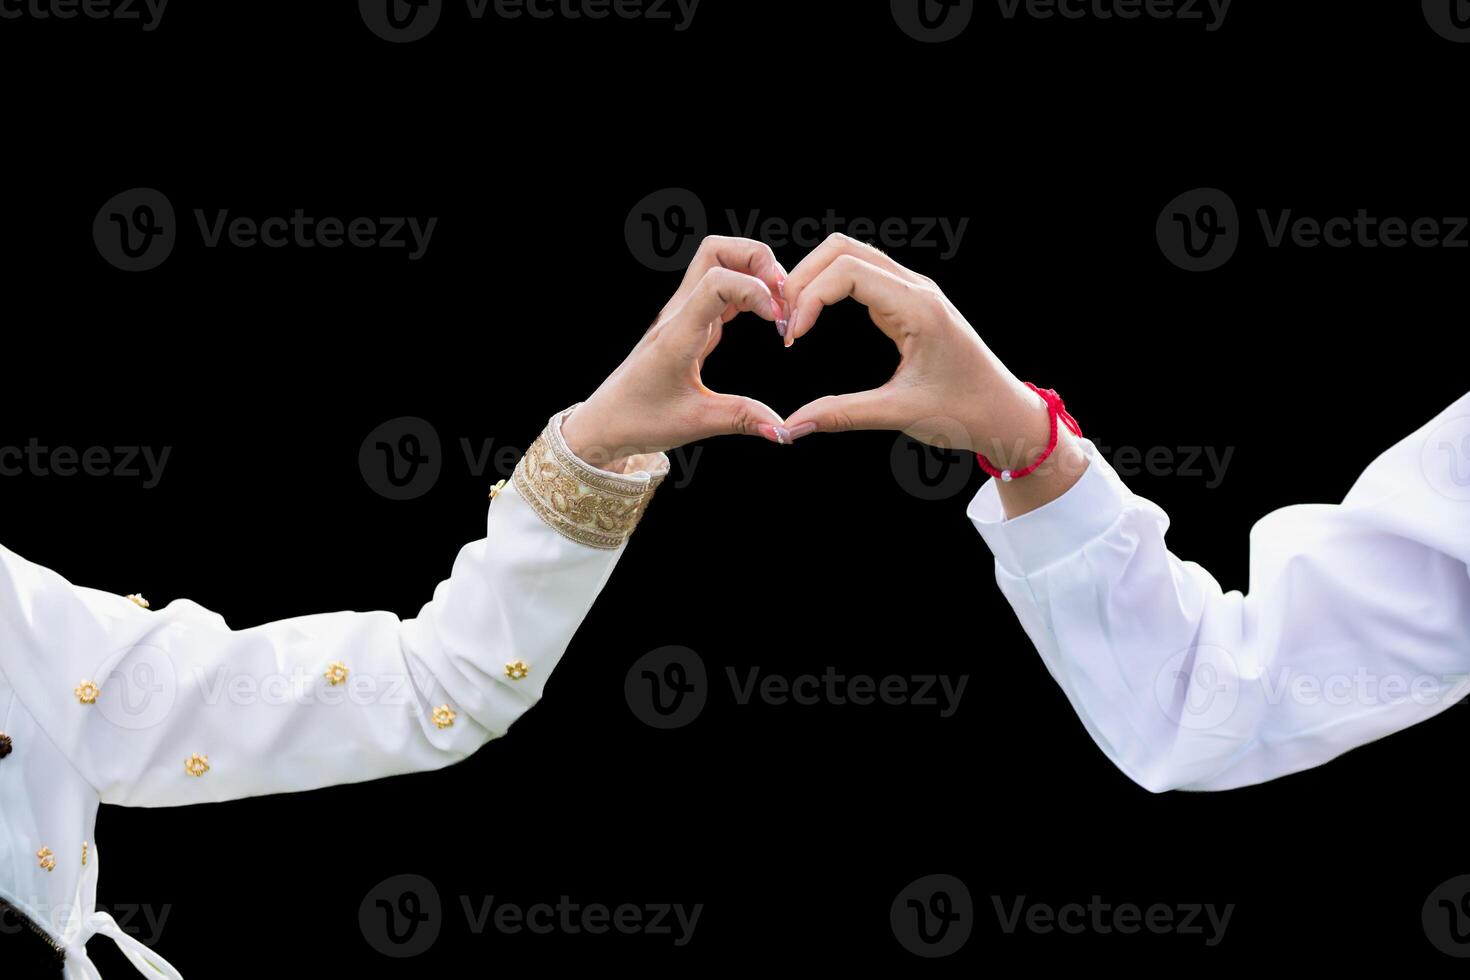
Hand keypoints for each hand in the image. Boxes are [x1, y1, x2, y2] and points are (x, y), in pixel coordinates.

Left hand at [561, 236, 791, 470]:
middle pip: (717, 250)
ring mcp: (682, 314)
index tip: (778, 321)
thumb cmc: (640, 419)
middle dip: (758, 260)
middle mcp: (678, 314)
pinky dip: (747, 291)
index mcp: (677, 335)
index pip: (718, 281)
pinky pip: (720, 288)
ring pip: (718, 262)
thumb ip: (742, 419)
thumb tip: (784, 429)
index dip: (756, 289)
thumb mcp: (695, 423)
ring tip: (778, 306)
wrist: (606, 421)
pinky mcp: (689, 322)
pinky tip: (764, 317)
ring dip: (754, 271)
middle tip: (783, 297)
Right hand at [778, 234, 1087, 514]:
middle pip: (842, 250)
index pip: (846, 271)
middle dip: (803, 279)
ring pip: (850, 257)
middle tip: (782, 322)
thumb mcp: (900, 414)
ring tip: (792, 319)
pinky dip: (830, 289)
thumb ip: (842, 414)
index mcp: (918, 307)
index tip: (791, 339)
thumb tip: (791, 427)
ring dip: (815, 280)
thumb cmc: (965, 412)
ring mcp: (913, 291)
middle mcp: (916, 288)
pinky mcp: (908, 303)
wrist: (1004, 412)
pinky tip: (814, 320)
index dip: (808, 298)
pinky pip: (861, 276)